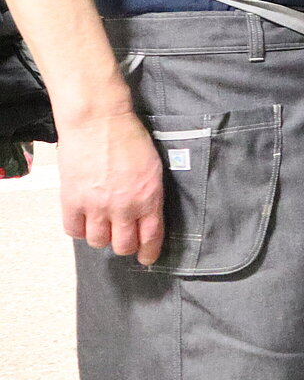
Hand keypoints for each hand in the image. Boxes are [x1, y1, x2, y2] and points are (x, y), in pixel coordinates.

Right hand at [58, 108, 164, 265]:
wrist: (99, 121)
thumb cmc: (130, 138)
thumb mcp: (154, 168)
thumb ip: (151, 194)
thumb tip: (148, 215)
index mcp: (149, 198)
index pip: (151, 237)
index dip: (149, 252)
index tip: (147, 258)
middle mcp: (123, 207)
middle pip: (123, 245)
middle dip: (125, 246)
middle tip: (123, 239)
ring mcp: (96, 205)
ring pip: (98, 241)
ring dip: (102, 237)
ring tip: (103, 225)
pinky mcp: (72, 200)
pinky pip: (73, 230)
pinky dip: (79, 229)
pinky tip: (84, 220)